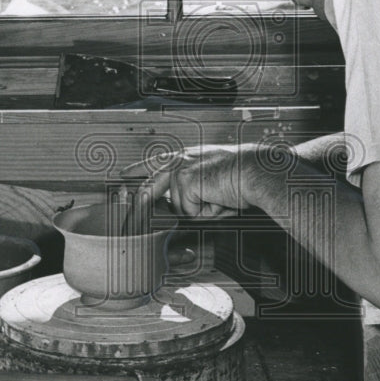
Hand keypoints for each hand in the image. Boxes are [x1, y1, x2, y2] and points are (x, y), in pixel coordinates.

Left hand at [121, 145, 257, 217]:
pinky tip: (220, 197)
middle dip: (140, 212)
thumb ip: (192, 191)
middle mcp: (178, 160)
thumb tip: (177, 211)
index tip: (122, 174)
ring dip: (200, 211)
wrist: (257, 171)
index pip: (154, 163)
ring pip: (178, 209)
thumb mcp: (212, 182)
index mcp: (185, 157)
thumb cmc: (243, 178)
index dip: (137, 170)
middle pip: (148, 191)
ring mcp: (179, 169)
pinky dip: (207, 212)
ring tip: (220, 197)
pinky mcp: (184, 179)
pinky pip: (189, 212)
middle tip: (144, 223)